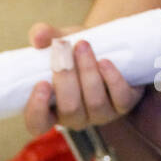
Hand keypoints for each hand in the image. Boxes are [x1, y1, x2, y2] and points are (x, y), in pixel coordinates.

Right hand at [23, 22, 143, 133]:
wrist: (108, 46)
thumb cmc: (76, 50)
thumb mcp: (58, 42)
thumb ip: (44, 37)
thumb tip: (38, 36)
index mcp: (53, 110)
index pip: (38, 124)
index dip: (37, 110)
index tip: (42, 84)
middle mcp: (76, 117)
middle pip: (69, 109)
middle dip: (66, 78)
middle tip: (63, 50)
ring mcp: (100, 114)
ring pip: (95, 103)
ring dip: (88, 72)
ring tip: (82, 45)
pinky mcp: (123, 104)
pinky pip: (120, 98)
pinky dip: (112, 79)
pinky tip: (105, 61)